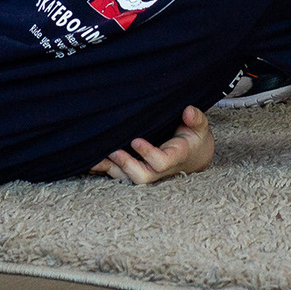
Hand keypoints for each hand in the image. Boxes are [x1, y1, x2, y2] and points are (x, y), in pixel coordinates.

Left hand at [92, 105, 214, 183]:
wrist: (192, 155)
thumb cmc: (193, 137)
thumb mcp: (200, 127)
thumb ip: (196, 119)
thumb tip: (188, 111)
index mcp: (176, 156)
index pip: (161, 162)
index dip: (148, 154)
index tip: (135, 140)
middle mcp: (160, 169)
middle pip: (142, 177)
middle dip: (126, 166)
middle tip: (114, 151)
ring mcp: (148, 171)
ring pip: (128, 178)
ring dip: (112, 169)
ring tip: (96, 157)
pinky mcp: (138, 169)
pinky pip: (120, 174)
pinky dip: (105, 169)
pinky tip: (91, 161)